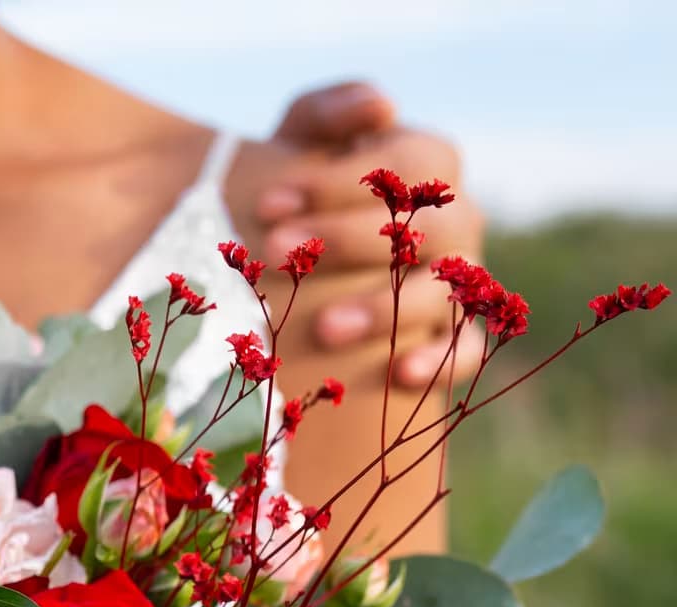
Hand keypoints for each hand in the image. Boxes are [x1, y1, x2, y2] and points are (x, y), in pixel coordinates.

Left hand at [256, 81, 484, 385]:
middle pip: (425, 226)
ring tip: (323, 328)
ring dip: (384, 309)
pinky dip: (442, 361)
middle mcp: (453, 222)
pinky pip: (468, 349)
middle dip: (347, 239)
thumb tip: (380, 105)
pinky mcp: (455, 335)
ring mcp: (458, 279)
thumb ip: (326, 112)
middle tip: (274, 250)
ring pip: (442, 289)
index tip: (267, 202)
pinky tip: (401, 374)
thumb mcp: (298, 142)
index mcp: (427, 168)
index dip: (338, 181)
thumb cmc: (298, 192)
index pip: (407, 164)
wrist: (292, 258)